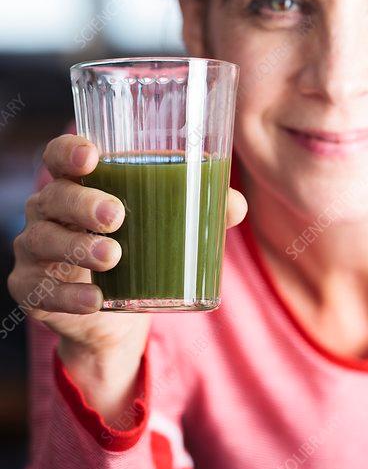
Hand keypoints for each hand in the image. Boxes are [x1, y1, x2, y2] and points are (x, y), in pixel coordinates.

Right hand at [8, 134, 247, 356]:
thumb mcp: (167, 226)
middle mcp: (48, 211)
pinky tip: (95, 299)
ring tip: (113, 256)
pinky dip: (68, 295)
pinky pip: (40, 290)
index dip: (69, 151)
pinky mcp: (31, 290)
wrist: (115, 317)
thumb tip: (235, 203)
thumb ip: (200, 209)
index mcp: (78, 183)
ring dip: (78, 248)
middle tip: (117, 216)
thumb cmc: (139, 249)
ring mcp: (34, 250)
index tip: (93, 156)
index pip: (59, 155)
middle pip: (54, 196)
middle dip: (84, 204)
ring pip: (43, 240)